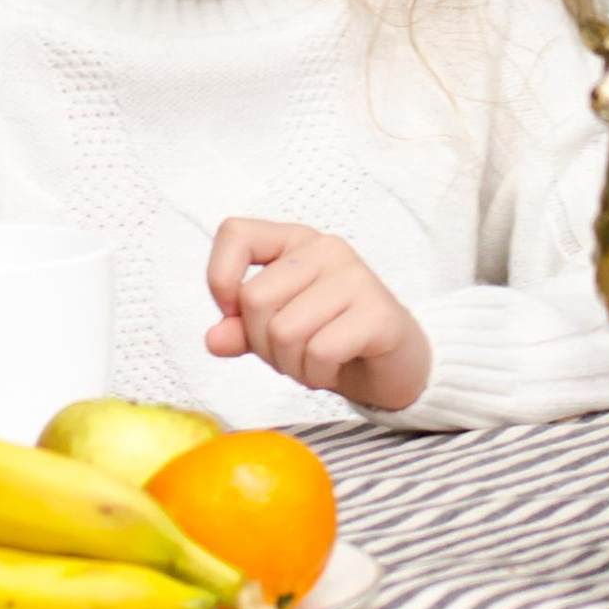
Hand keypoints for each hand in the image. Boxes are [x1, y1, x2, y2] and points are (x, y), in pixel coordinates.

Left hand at [204, 217, 431, 411]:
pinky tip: (333, 368)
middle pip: (255, 298)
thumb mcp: (278, 333)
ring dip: (292, 365)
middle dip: (263, 344)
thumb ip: (242, 331)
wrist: (396, 364)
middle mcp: (325, 248)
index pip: (235, 234)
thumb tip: (213, 339)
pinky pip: (319, 351)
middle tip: (292, 353)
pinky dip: (317, 373)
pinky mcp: (377, 312)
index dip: (220, 277)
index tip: (234, 313)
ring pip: (284, 330)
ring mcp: (354, 276)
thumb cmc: (333, 339)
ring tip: (315, 361)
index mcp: (295, 242)